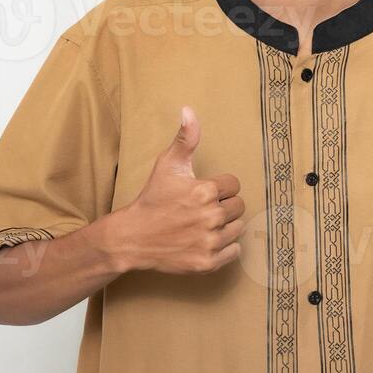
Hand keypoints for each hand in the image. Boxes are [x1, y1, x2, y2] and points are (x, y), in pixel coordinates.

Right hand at [110, 105, 246, 273]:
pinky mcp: (208, 262)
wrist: (133, 237)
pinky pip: (234, 251)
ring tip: (204, 224)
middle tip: (202, 209)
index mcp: (205, 191)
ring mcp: (210, 241)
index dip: (219, 187)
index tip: (203, 192)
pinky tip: (207, 240)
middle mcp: (211, 217)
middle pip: (238, 207)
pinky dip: (225, 247)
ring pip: (238, 228)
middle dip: (224, 205)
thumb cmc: (153, 198)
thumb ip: (185, 137)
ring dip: (226, 226)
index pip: (233, 185)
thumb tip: (189, 110)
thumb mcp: (168, 164)